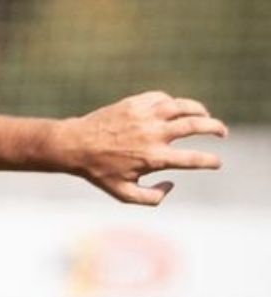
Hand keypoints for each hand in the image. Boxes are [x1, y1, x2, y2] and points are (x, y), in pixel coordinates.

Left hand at [61, 92, 226, 205]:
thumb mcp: (123, 194)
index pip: (194, 159)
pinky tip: (175, 110)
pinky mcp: (136, 103)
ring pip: (184, 106)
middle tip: (222, 133)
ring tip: (205, 116)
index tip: (217, 163)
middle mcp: (154, 134)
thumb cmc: (98, 172)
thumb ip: (152, 198)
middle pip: (197, 125)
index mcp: (154, 158)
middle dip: (216, 128)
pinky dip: (174, 103)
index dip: (211, 161)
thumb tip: (172, 183)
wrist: (73, 146)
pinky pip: (163, 98)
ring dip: (200, 110)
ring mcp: (145, 115)